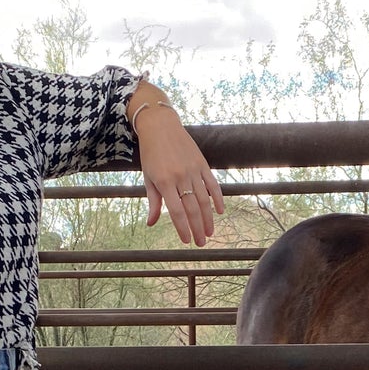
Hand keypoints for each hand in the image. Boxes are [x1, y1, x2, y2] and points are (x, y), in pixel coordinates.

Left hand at [134, 105, 224, 245]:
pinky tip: (220, 212)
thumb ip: (153, 201)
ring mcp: (193, 170)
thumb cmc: (150, 153)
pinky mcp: (202, 163)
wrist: (160, 126)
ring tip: (210, 232)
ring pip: (204, 199)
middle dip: (197, 228)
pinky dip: (218, 198)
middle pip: (192, 208)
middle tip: (201, 243)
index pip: (176, 211)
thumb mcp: (148, 177)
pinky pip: (213, 184)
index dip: (183, 228)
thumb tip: (152, 223)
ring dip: (208, 218)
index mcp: (164, 181)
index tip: (186, 240)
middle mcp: (181, 177)